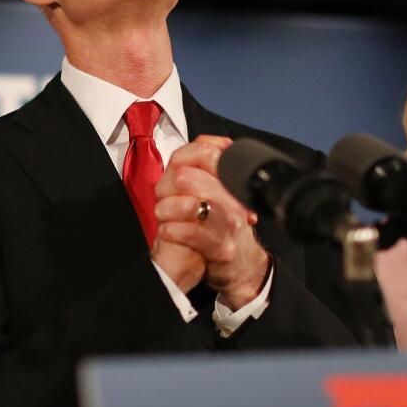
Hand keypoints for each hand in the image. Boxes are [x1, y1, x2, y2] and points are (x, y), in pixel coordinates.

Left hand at [154, 135, 270, 309]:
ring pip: (188, 204)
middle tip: (166, 199)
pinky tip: (168, 231)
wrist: (241, 264)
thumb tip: (210, 143)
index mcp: (232, 177)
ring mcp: (230, 223)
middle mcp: (234, 197)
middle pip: (186, 177)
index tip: (177, 173)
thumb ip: (210, 162)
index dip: (181, 160)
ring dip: (166, 211)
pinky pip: (189, 233)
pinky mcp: (221, 247)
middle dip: (166, 189)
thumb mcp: (219, 189)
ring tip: (165, 217)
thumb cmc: (222, 223)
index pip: (203, 150)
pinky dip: (170, 231)